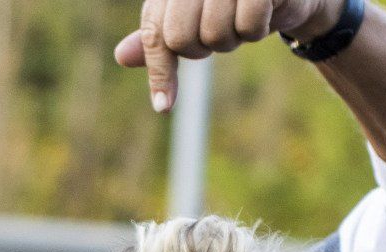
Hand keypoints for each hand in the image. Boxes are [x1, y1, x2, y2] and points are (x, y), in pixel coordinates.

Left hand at [115, 0, 345, 112]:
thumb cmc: (235, 4)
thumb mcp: (194, 20)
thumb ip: (161, 35)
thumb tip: (121, 56)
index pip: (155, 31)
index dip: (159, 70)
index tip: (163, 107)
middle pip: (181, 39)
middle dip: (202, 49)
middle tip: (220, 33)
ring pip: (215, 35)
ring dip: (234, 38)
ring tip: (243, 18)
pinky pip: (248, 25)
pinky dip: (256, 28)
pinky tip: (263, 14)